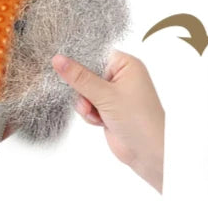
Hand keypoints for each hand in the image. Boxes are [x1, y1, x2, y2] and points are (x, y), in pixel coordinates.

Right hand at [51, 50, 163, 192]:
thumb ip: (79, 77)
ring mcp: (115, 93)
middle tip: (86, 99)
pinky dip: (90, 113)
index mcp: (126, 64)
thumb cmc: (138, 119)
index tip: (63, 64)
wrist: (149, 154)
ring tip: (95, 113)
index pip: (95, 53)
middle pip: (87, 73)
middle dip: (83, 89)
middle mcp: (121, 76)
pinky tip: (99, 121)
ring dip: (86, 104)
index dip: (80, 60)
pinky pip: (89, 104)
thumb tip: (58, 59)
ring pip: (86, 91)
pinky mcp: (109, 109)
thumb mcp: (105, 95)